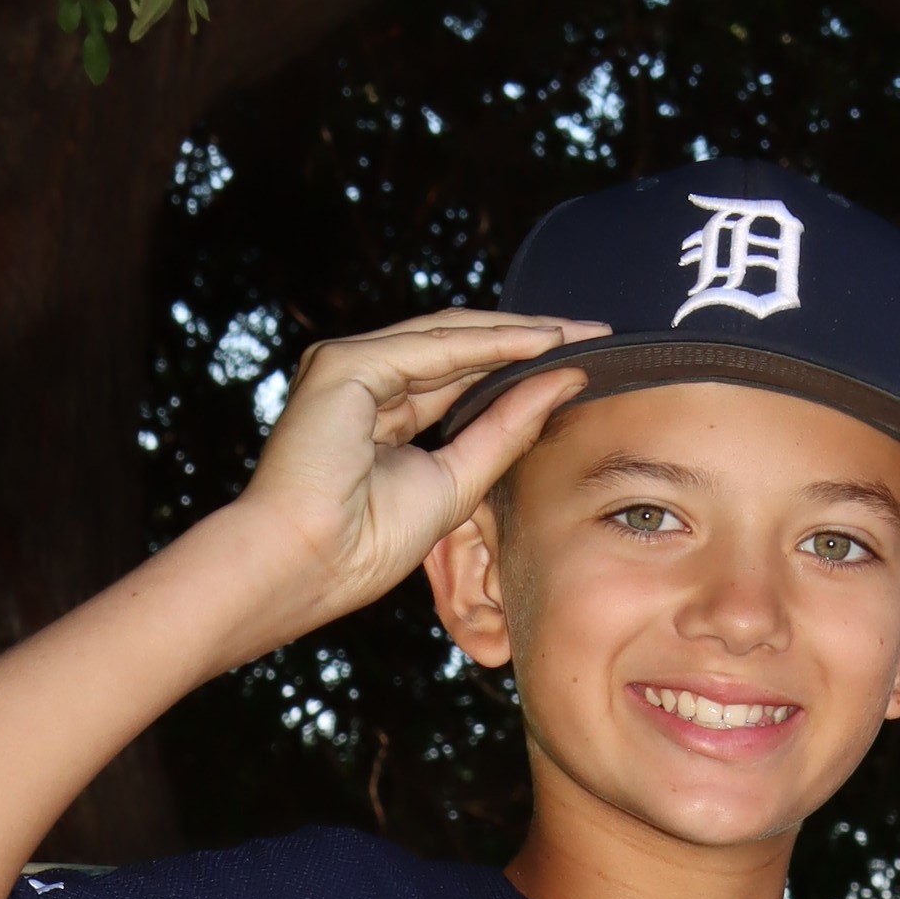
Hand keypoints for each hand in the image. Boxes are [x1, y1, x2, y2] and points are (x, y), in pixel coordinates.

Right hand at [224, 311, 604, 644]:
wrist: (307, 566)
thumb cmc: (364, 544)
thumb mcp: (456, 482)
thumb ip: (505, 431)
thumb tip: (563, 383)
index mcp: (378, 412)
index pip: (458, 375)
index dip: (517, 367)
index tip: (579, 364)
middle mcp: (362, 379)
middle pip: (458, 345)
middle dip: (527, 338)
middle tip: (593, 333)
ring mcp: (349, 365)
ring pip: (449, 336)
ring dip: (518, 333)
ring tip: (577, 333)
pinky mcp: (345, 363)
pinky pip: (434, 346)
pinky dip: (491, 343)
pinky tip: (540, 342)